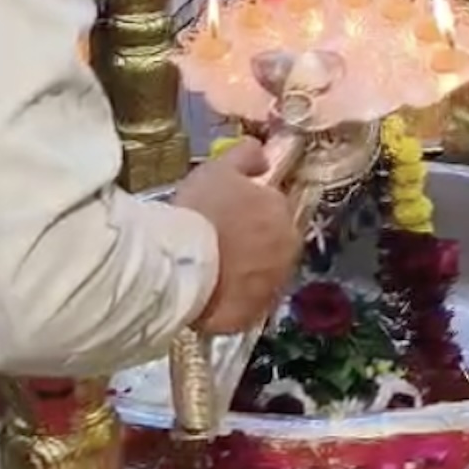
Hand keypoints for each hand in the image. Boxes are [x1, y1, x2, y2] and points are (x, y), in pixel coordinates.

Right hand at [174, 139, 300, 335]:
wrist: (181, 266)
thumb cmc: (199, 212)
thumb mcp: (218, 169)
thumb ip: (246, 156)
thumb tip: (263, 154)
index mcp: (281, 212)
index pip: (272, 207)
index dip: (249, 209)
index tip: (226, 213)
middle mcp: (287, 249)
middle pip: (272, 242)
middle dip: (252, 241)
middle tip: (218, 240)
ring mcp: (273, 285)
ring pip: (262, 273)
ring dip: (246, 270)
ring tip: (213, 269)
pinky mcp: (254, 314)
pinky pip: (247, 303)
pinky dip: (235, 298)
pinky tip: (212, 292)